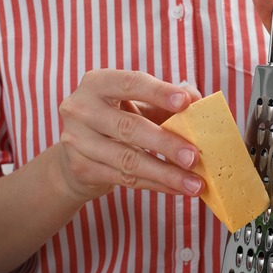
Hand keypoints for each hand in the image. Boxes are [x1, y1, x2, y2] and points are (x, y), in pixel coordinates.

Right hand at [56, 69, 203, 201]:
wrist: (75, 155)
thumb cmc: (114, 122)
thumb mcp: (134, 105)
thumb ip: (163, 102)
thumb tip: (197, 100)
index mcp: (97, 83)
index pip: (129, 84)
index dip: (158, 92)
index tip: (186, 103)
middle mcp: (81, 109)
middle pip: (128, 127)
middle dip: (165, 143)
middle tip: (194, 157)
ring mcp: (77, 141)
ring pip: (128, 160)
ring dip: (165, 173)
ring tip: (194, 183)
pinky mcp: (81, 169)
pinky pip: (125, 179)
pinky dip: (156, 185)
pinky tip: (177, 188)